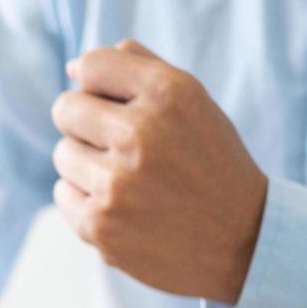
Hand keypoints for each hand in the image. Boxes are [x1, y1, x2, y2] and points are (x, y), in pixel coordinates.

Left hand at [51, 39, 268, 303]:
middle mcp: (140, 135)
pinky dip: (85, 198)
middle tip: (116, 143)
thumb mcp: (194, 103)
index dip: (95, 82)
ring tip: (127, 178)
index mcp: (168, 95)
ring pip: (63, 153)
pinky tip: (122, 205)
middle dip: (84, 122)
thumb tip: (75, 66)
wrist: (244, 241)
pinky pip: (63, 193)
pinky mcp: (99, 225)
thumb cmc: (211, 163)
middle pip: (66, 109)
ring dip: (86, 163)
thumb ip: (140, 69)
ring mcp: (116, 184)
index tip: (109, 100)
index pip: (92, 66)